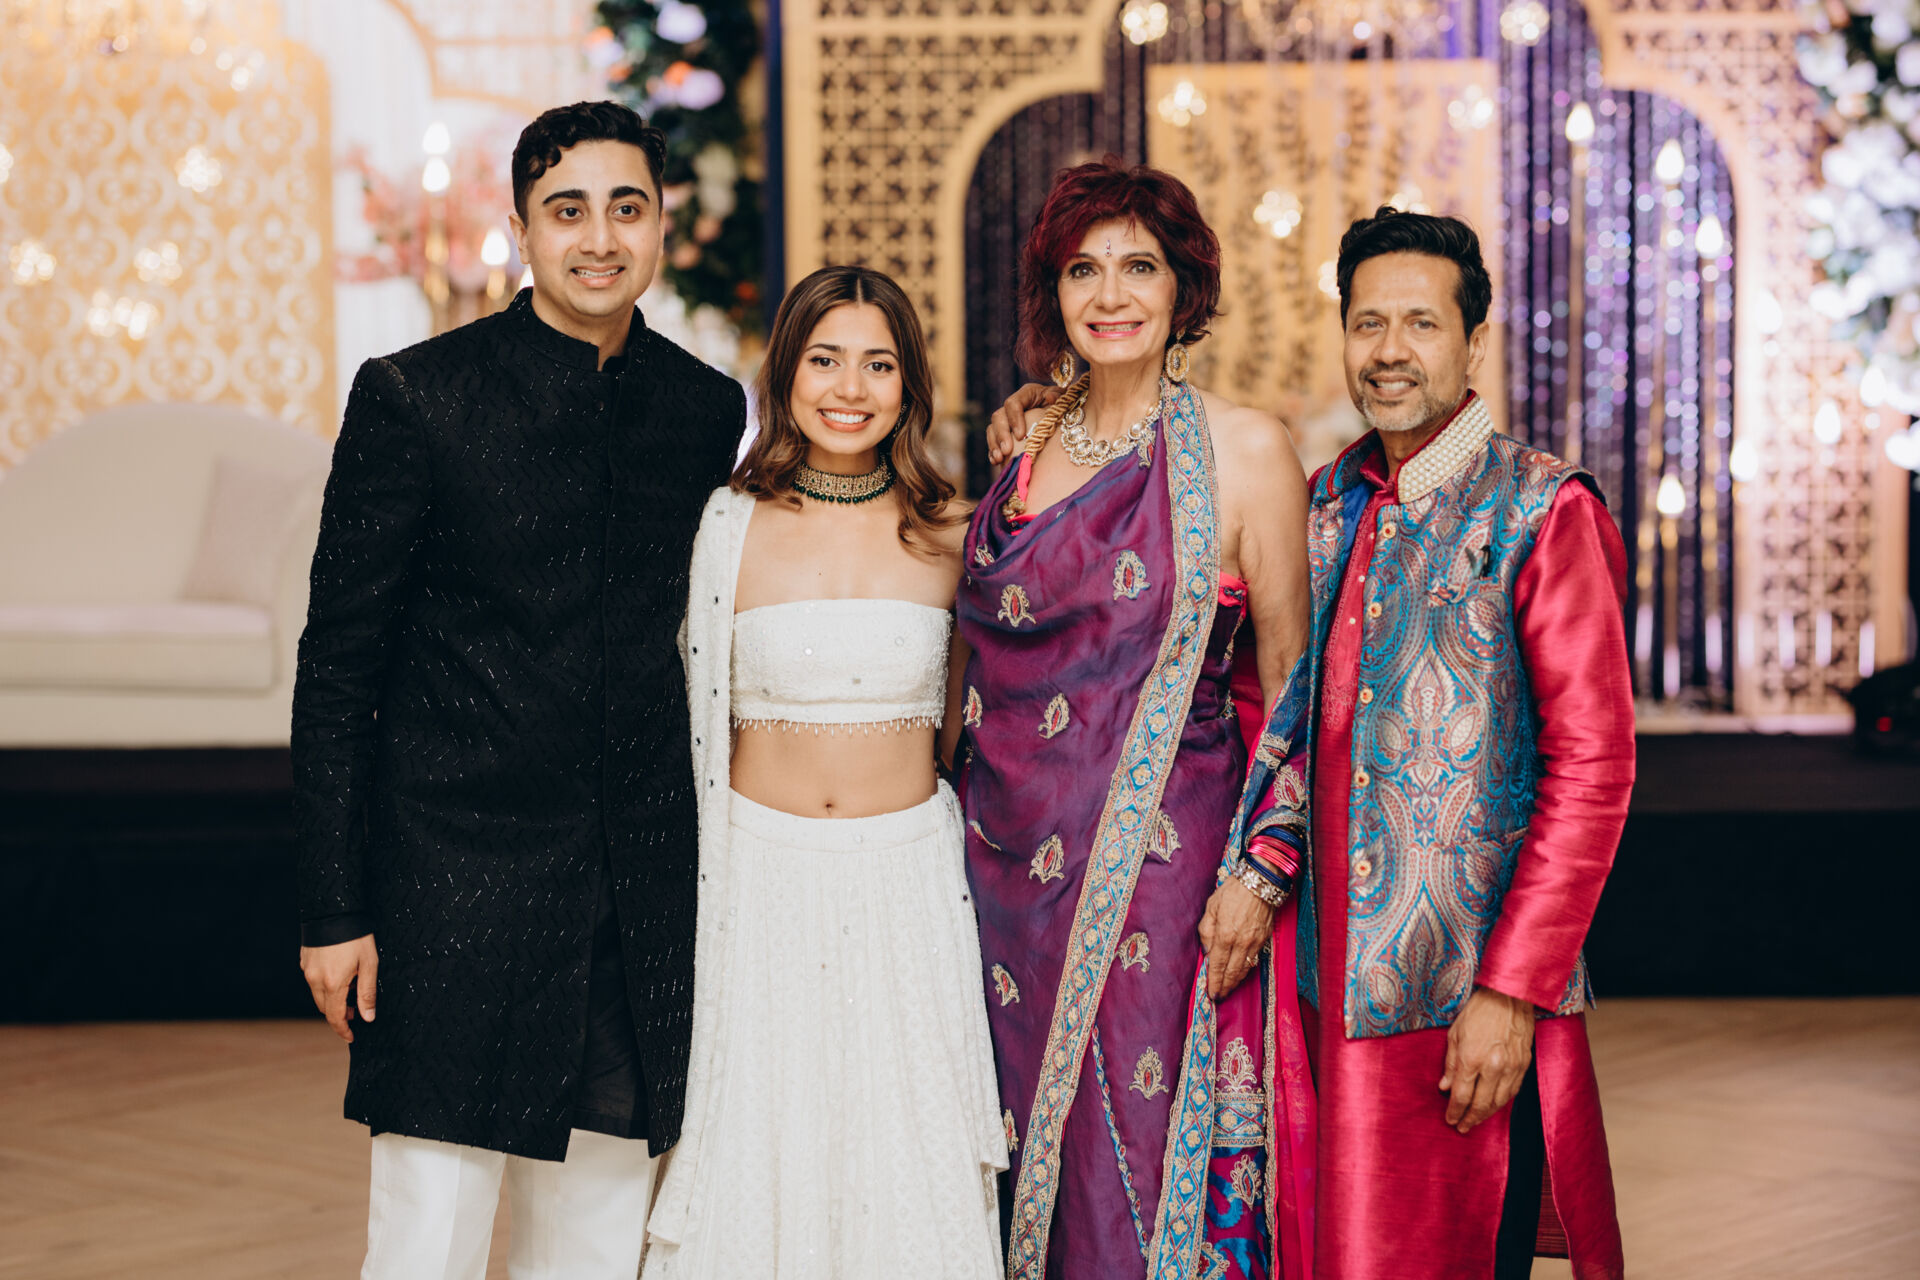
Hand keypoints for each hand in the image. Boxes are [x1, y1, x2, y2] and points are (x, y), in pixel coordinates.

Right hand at [301, 933, 378, 1042]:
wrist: (334, 910)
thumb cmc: (356, 936)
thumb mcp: (369, 964)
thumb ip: (367, 993)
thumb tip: (368, 1018)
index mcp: (332, 983)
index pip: (334, 1017)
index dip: (343, 1030)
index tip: (351, 1037)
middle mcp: (315, 979)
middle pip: (325, 1008)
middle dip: (339, 1014)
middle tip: (354, 1011)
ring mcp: (307, 970)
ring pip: (318, 995)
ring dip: (332, 999)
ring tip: (350, 989)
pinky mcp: (304, 961)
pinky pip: (313, 980)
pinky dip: (325, 985)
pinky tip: (340, 974)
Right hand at [985, 384, 1058, 465]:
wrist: (1064, 419)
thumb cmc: (1065, 408)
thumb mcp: (1064, 400)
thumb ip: (1058, 397)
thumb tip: (1051, 397)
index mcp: (1027, 394)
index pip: (1013, 404)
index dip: (1014, 419)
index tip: (1021, 436)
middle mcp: (1013, 406)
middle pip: (999, 416)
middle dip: (1001, 435)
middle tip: (1007, 451)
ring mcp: (1007, 420)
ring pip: (992, 429)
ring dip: (994, 444)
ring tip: (999, 459)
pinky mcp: (1004, 434)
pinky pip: (993, 441)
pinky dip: (993, 451)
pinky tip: (996, 462)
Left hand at [1197, 878, 1275, 999]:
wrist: (1261, 882)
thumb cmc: (1233, 891)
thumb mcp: (1211, 907)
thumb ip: (1206, 930)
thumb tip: (1207, 951)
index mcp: (1225, 935)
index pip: (1217, 965)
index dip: (1214, 982)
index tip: (1211, 994)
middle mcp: (1240, 943)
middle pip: (1231, 973)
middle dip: (1224, 988)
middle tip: (1218, 997)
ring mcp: (1255, 943)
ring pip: (1244, 970)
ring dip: (1235, 982)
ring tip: (1228, 990)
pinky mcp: (1264, 940)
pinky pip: (1254, 961)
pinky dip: (1246, 971)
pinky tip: (1240, 974)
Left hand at [1439, 987, 1534, 1133]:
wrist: (1510, 997)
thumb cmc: (1479, 1011)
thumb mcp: (1455, 1034)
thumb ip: (1450, 1064)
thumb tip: (1445, 1087)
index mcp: (1471, 1059)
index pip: (1461, 1096)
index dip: (1455, 1111)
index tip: (1451, 1119)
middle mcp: (1492, 1067)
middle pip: (1480, 1104)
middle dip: (1470, 1119)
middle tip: (1462, 1127)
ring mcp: (1511, 1068)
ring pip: (1499, 1102)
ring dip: (1486, 1115)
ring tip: (1476, 1120)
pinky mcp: (1524, 1065)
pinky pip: (1513, 1092)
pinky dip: (1502, 1102)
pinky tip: (1494, 1105)